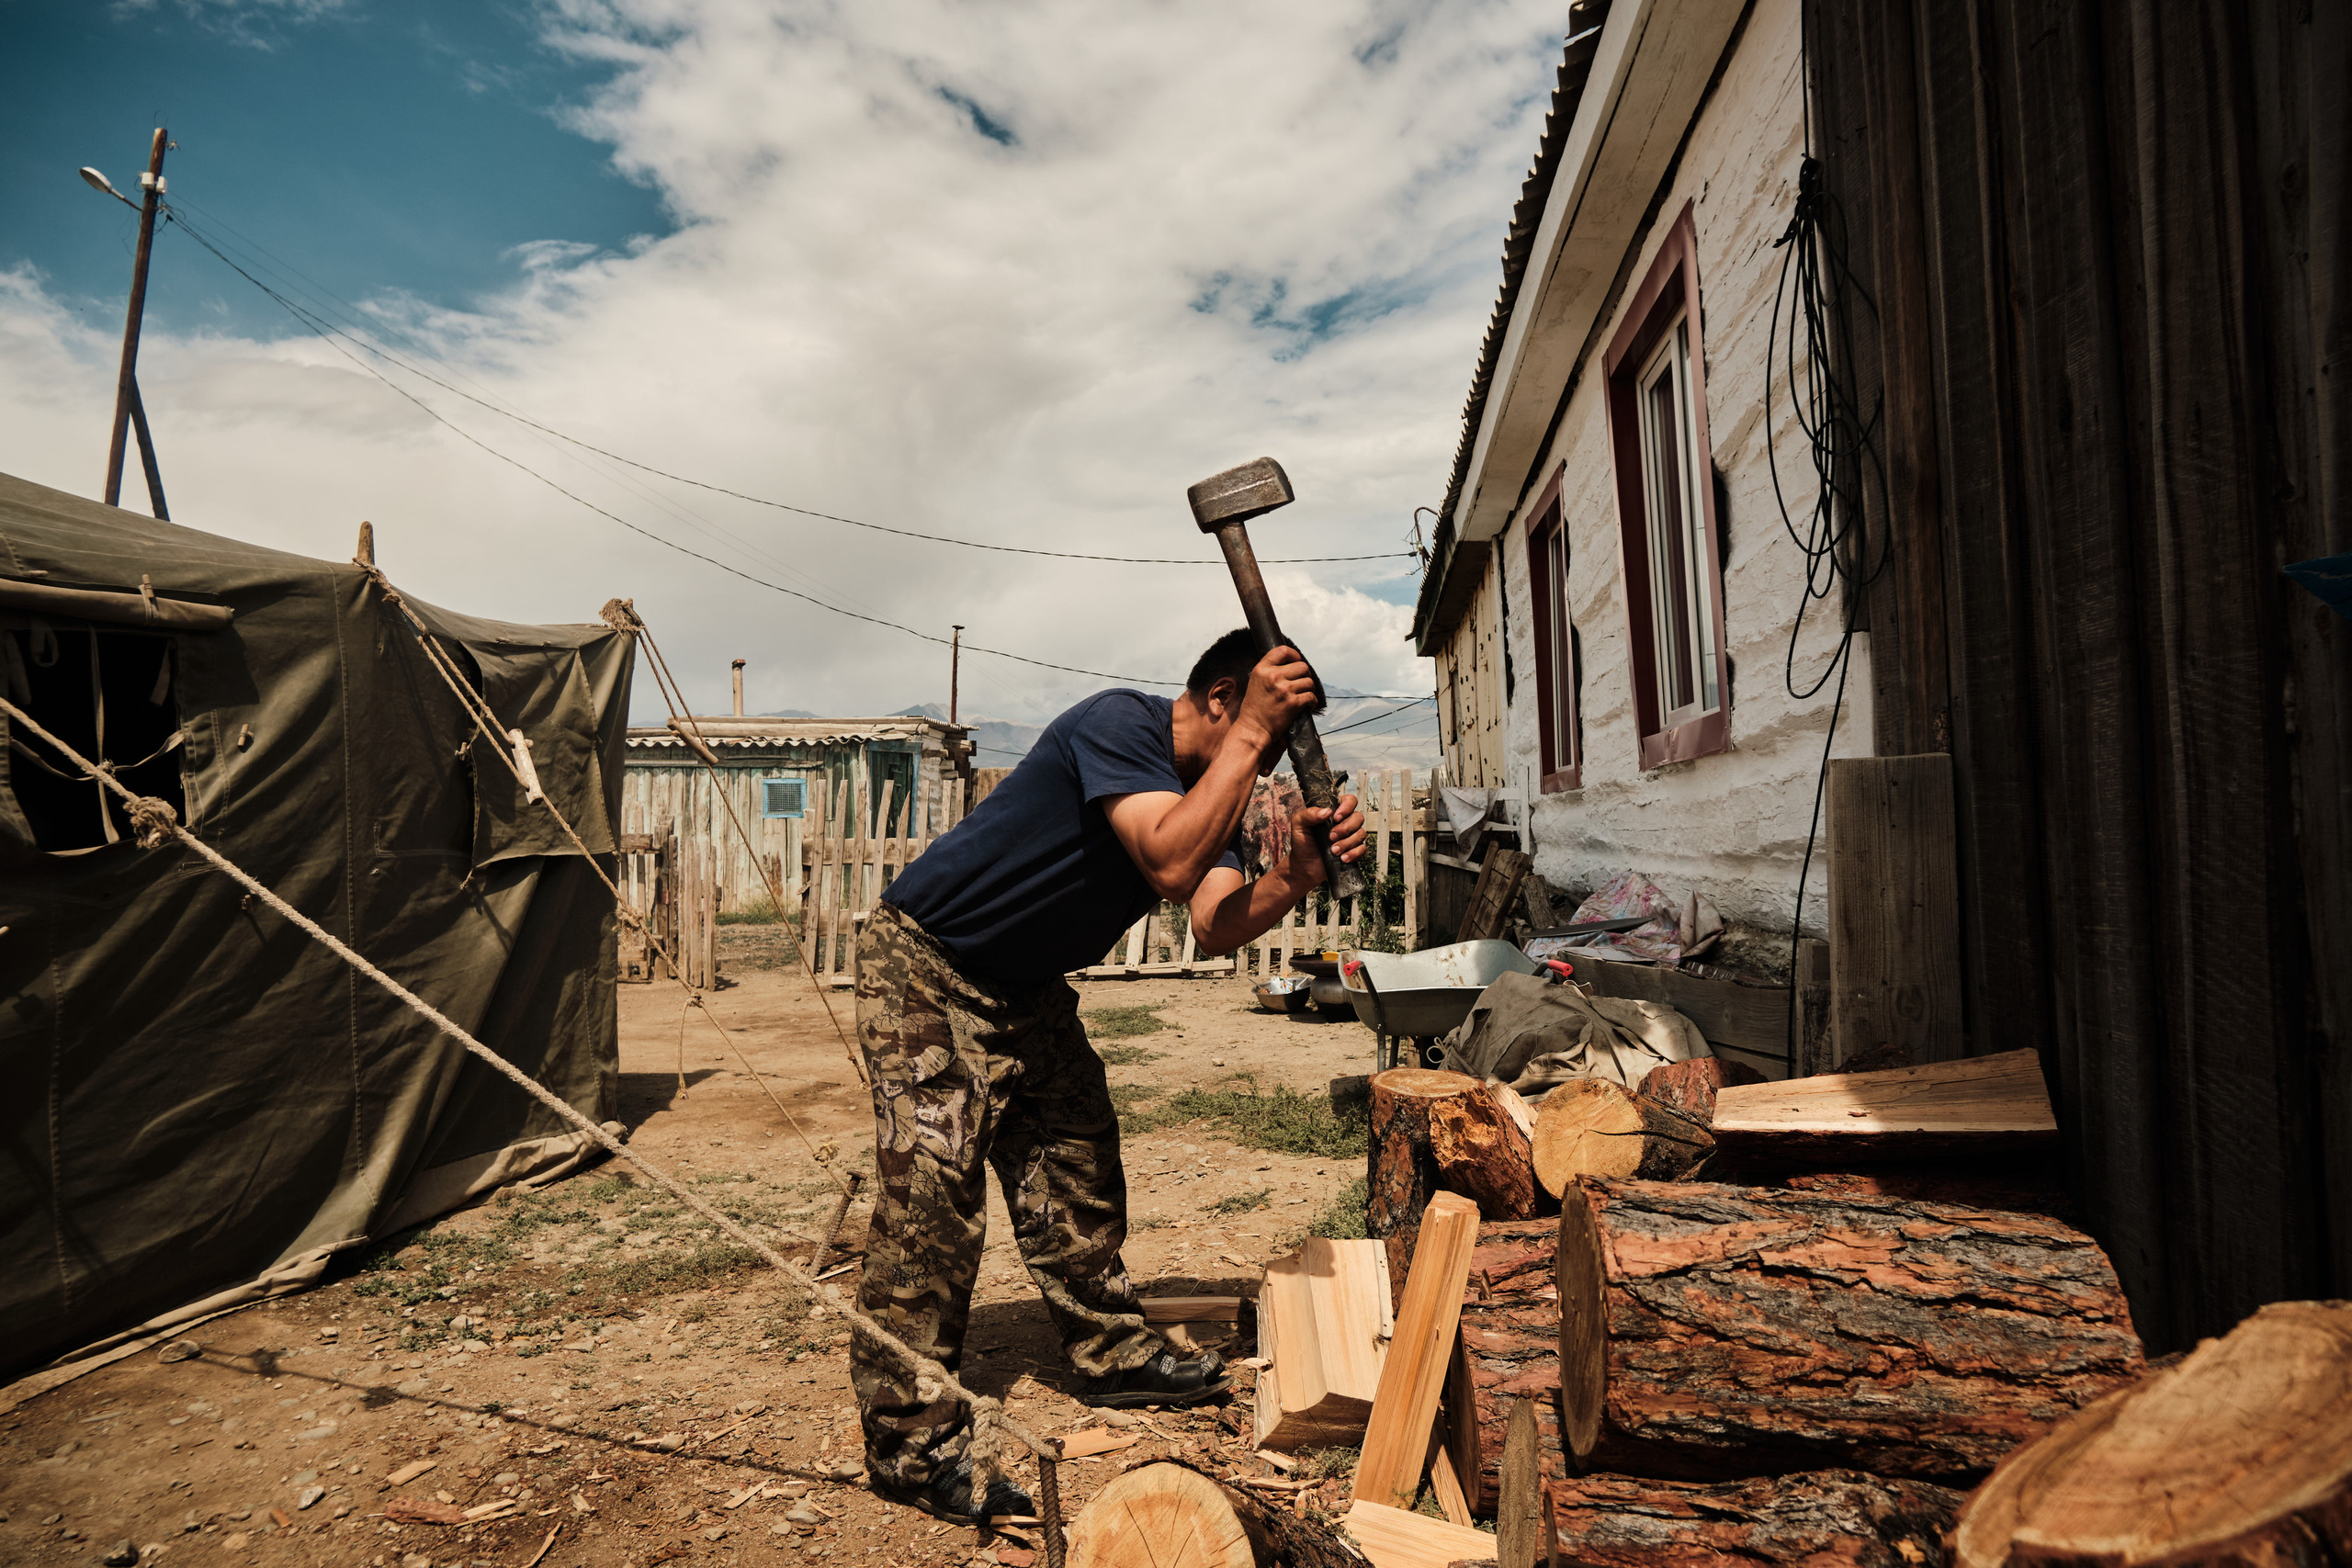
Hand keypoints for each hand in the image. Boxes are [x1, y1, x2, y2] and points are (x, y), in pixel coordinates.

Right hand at [1236, 644, 1321, 769]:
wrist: (1253, 729)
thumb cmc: (1255, 708)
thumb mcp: (1255, 682)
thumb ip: (1269, 671)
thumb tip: (1290, 663)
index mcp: (1262, 669)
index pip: (1283, 651)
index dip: (1294, 655)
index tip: (1297, 661)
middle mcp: (1273, 677)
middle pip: (1302, 666)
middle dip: (1305, 675)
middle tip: (1301, 683)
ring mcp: (1284, 690)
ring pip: (1309, 681)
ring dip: (1309, 689)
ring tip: (1303, 695)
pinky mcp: (1293, 703)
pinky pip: (1311, 697)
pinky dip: (1312, 702)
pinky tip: (1307, 705)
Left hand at [1283, 792, 1365, 888]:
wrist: (1304, 867)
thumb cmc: (1302, 844)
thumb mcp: (1299, 825)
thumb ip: (1309, 814)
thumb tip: (1327, 811)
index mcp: (1333, 812)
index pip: (1349, 801)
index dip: (1347, 807)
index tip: (1336, 818)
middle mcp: (1344, 822)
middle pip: (1358, 817)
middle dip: (1345, 828)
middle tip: (1331, 837)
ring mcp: (1350, 837)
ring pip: (1361, 833)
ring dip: (1347, 843)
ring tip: (1333, 851)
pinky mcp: (1354, 851)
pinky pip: (1363, 849)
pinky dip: (1354, 853)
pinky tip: (1343, 858)